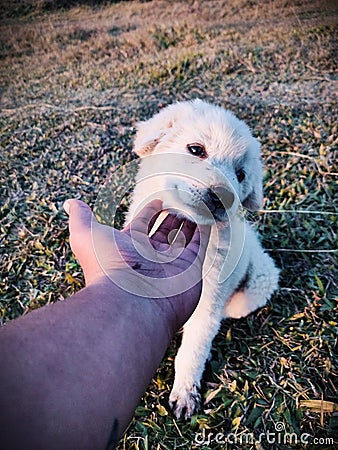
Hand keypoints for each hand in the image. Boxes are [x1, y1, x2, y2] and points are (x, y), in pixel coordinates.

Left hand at [64, 199, 210, 322]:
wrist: (130, 302)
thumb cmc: (107, 267)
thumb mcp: (86, 235)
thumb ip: (81, 218)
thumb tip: (70, 202)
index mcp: (131, 246)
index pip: (143, 224)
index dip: (150, 211)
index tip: (160, 200)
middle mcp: (152, 256)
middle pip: (165, 231)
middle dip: (173, 217)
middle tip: (182, 201)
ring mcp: (172, 264)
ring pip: (184, 238)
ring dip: (190, 222)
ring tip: (197, 205)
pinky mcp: (191, 270)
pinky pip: (200, 246)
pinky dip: (205, 232)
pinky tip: (208, 216)